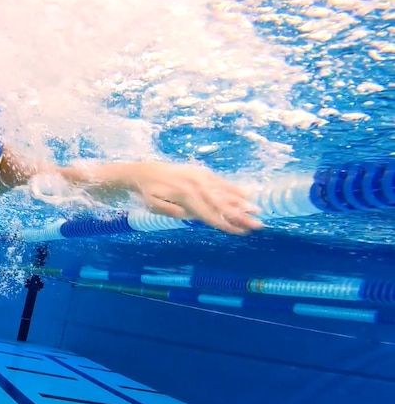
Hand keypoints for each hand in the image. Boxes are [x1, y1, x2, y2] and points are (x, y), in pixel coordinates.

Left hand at [127, 162, 263, 234]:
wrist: (145, 171)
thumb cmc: (148, 193)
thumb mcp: (153, 205)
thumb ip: (170, 210)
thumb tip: (189, 216)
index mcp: (184, 196)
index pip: (208, 214)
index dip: (225, 224)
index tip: (240, 233)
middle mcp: (196, 186)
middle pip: (221, 204)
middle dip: (240, 215)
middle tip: (258, 225)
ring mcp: (200, 177)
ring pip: (224, 191)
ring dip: (242, 201)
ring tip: (257, 210)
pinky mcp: (201, 172)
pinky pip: (220, 181)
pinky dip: (234, 187)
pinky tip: (246, 193)